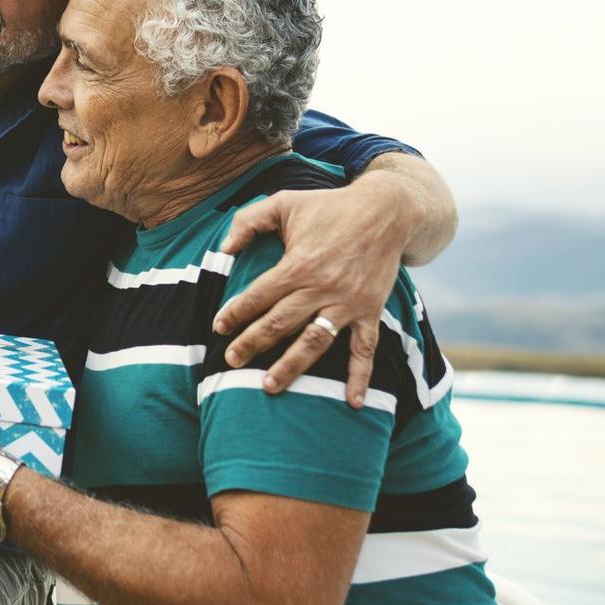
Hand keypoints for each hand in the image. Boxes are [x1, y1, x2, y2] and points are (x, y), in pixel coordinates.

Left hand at [215, 178, 417, 405]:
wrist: (386, 210)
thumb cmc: (330, 207)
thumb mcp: (284, 202)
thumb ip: (249, 221)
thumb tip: (224, 248)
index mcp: (298, 265)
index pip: (259, 296)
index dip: (236, 313)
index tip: (218, 327)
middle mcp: (320, 288)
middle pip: (280, 324)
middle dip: (252, 345)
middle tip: (230, 362)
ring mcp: (347, 303)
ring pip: (314, 343)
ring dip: (291, 366)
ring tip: (268, 386)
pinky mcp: (370, 310)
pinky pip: (365, 348)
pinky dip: (360, 376)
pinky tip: (352, 402)